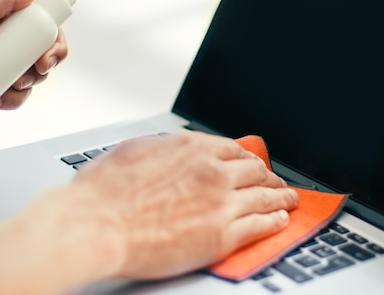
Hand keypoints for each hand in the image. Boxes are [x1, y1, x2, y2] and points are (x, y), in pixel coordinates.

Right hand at [71, 131, 298, 278]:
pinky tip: (279, 221)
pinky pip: (260, 225)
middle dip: (268, 176)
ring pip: (265, 196)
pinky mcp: (222, 235)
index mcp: (190, 148)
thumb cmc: (104, 191)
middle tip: (274, 181)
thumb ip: (163, 151)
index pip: (232, 150)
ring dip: (281, 197)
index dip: (247, 159)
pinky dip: (274, 221)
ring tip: (288, 200)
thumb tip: (172, 152)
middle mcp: (211, 170)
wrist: (95, 224)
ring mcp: (220, 202)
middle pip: (254, 170)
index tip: (251, 164)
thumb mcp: (133, 152)